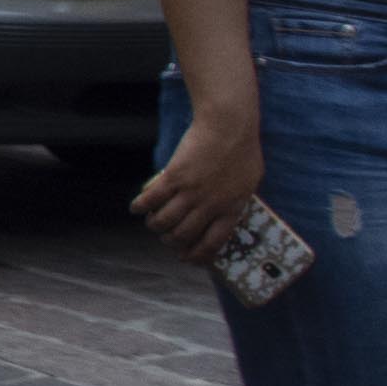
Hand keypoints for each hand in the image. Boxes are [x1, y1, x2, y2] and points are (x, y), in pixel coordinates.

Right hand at [135, 111, 261, 264]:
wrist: (228, 127)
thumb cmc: (243, 151)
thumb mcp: (249, 183)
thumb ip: (236, 201)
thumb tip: (227, 214)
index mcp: (231, 209)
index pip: (212, 243)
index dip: (197, 255)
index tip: (187, 258)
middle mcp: (210, 205)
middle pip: (183, 235)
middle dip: (171, 242)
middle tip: (167, 239)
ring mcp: (190, 192)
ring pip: (164, 222)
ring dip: (155, 226)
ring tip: (153, 223)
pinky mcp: (173, 177)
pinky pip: (151, 199)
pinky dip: (140, 206)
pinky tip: (137, 208)